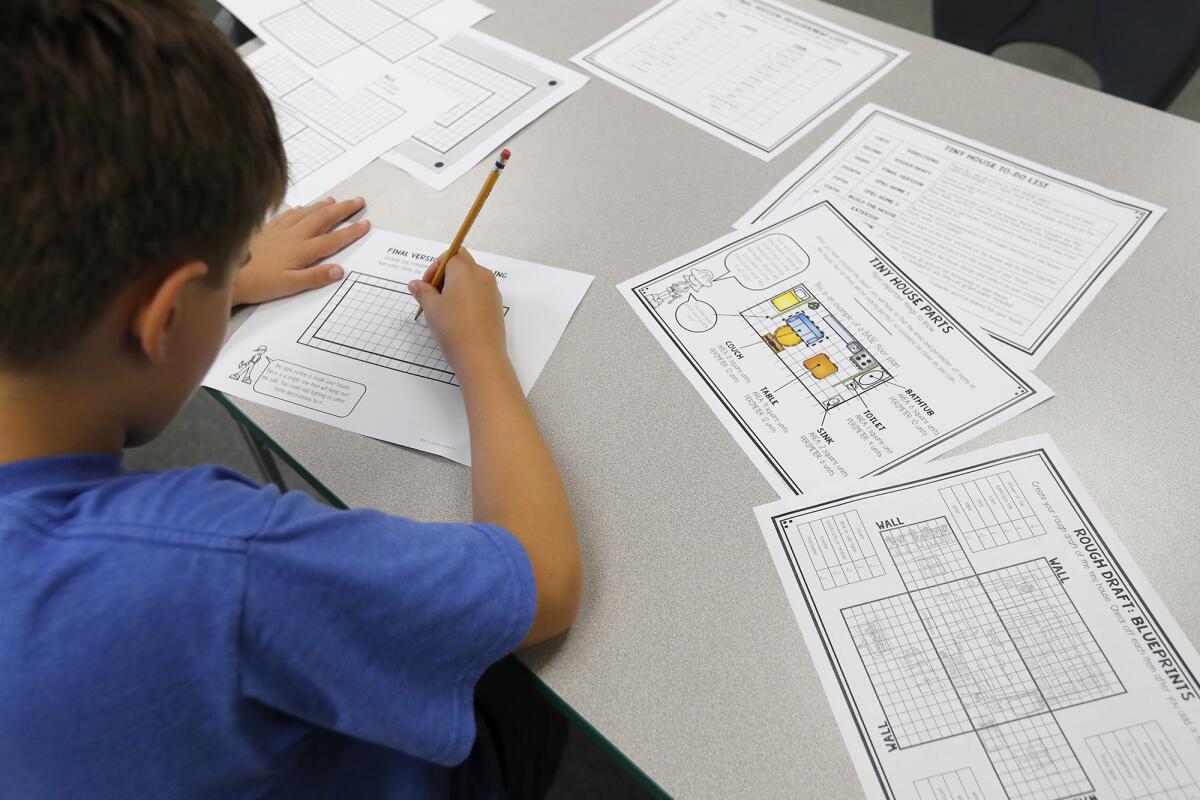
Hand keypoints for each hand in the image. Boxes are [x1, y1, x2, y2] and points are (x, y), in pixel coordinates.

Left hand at [232, 197, 370, 305]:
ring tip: (335, 200)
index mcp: (302, 250)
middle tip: (357, 202)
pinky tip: (302, 207)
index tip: (365, 223)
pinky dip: (300, 209)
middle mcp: (293, 236)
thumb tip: (339, 270)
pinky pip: (288, 214)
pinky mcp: (266, 230)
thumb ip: (315, 277)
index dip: (351, 231)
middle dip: (342, 210)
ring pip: (306, 213)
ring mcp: (279, 230)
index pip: (333, 239)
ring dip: (323, 206)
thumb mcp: (290, 285)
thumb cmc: (258, 282)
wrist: (227, 273)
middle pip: (323, 218)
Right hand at [408, 248, 507, 373]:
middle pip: (462, 264)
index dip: (435, 268)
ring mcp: (492, 291)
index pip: (450, 255)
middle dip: (445, 275)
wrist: (480, 356)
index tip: (426, 286)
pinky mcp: (496, 306)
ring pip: (471, 279)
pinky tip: (458, 318)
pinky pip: (480, 293)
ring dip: (456, 287)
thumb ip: (423, 292)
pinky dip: (467, 298)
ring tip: (443, 309)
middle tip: (432, 296)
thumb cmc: (453, 328)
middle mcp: (482, 276)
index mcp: (465, 270)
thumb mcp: (432, 308)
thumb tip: (415, 284)